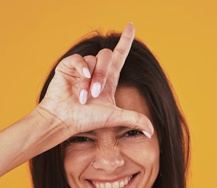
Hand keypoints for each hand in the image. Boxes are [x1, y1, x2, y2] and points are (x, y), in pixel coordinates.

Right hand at [36, 23, 153, 137]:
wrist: (64, 120)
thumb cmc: (86, 120)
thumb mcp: (115, 118)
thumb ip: (135, 120)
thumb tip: (152, 131)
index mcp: (108, 79)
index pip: (120, 55)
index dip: (126, 40)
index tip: (131, 25)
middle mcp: (95, 71)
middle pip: (108, 55)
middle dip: (103, 75)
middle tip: (95, 93)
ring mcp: (81, 69)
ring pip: (93, 60)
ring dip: (90, 80)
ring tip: (83, 97)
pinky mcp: (68, 66)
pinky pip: (80, 59)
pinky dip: (82, 69)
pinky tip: (82, 79)